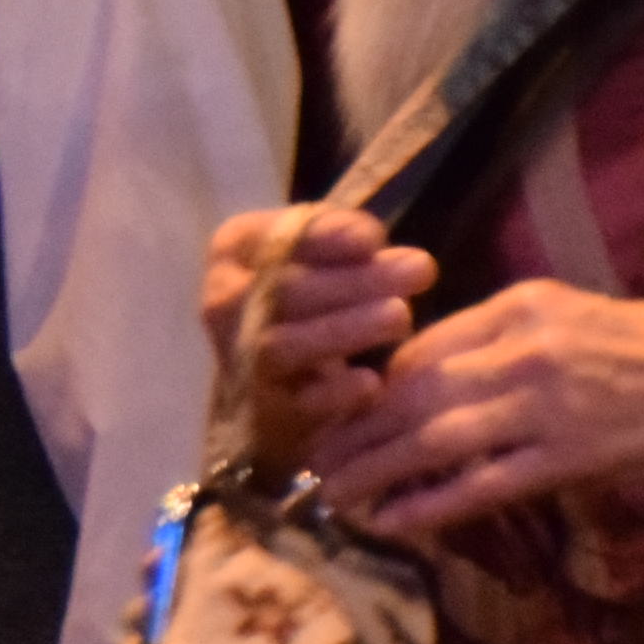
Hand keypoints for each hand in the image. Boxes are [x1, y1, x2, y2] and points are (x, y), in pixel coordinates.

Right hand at [210, 199, 426, 472]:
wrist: (279, 374)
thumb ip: (343, 233)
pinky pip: (297, 402)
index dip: (326, 238)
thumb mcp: (322, 248)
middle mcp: (224, 305)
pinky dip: (334, 394)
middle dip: (354, 282)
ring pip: (282, 345)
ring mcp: (240, 360)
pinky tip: (371, 381)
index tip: (375, 240)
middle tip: (420, 269)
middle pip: (283, 290)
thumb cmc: (317, 292)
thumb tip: (369, 242)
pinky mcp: (267, 410)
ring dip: (345, 330)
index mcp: (234, 252)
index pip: (273, 237)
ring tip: (400, 317)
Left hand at [312, 277, 643, 536]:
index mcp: (520, 308)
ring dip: (374, 471)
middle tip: (313, 460)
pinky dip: (430, 504)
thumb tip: (423, 378)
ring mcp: (545, 406)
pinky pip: (482, 485)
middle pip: (410, 394)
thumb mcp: (569, 320)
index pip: (420, 351)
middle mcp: (524, 351)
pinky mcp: (569, 457)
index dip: (369, 390)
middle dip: (353, 431)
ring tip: (334, 494)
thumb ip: (499, 340)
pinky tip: (392, 521)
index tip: (338, 417)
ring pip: (432, 439)